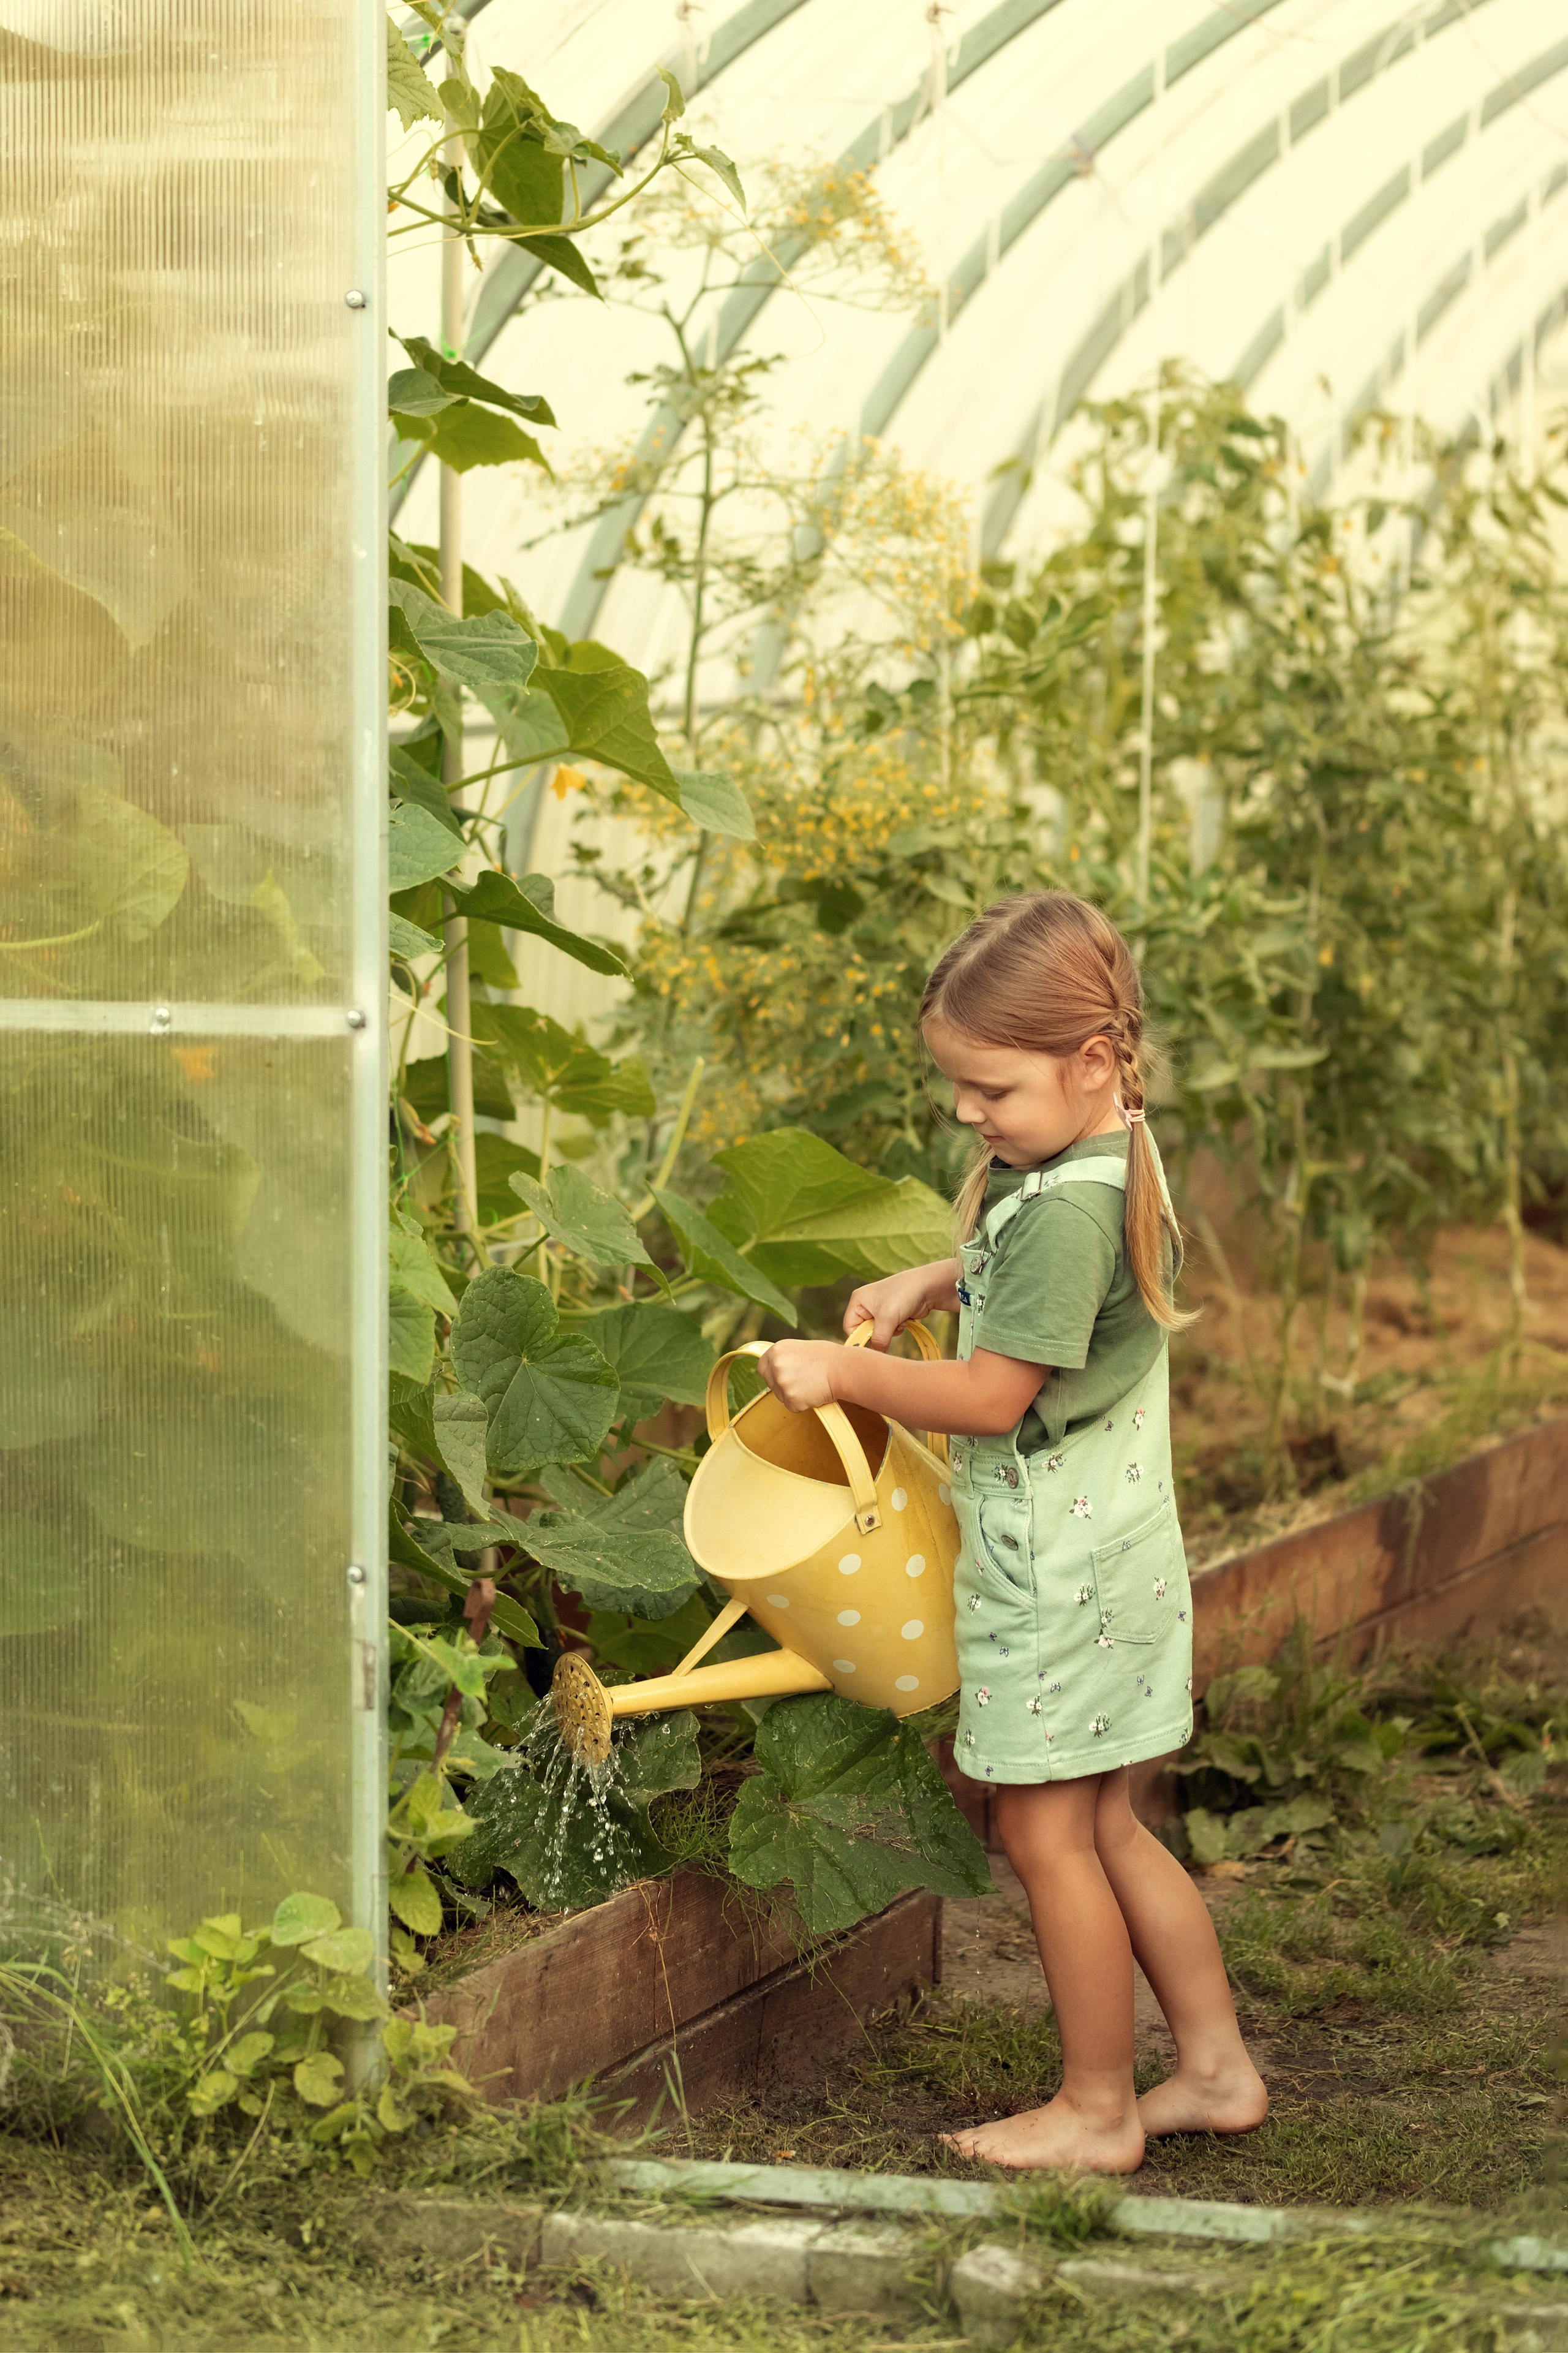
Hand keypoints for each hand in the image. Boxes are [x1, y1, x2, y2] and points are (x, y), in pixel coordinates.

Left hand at [757, 1338, 840, 1412]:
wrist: (843, 1369)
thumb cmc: (828, 1357)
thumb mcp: (800, 1349)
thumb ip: (785, 1358)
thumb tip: (776, 1367)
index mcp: (776, 1350)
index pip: (762, 1367)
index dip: (771, 1373)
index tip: (782, 1376)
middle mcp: (775, 1365)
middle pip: (770, 1383)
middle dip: (782, 1386)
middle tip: (802, 1382)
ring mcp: (782, 1383)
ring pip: (781, 1396)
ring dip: (794, 1395)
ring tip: (812, 1385)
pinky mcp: (791, 1399)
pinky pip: (793, 1407)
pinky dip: (803, 1405)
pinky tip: (814, 1394)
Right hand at [843, 1259, 959, 1350]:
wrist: (928, 1287)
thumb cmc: (903, 1295)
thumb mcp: (887, 1318)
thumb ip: (878, 1339)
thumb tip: (876, 1356)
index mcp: (858, 1301)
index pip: (850, 1327)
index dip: (860, 1338)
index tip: (873, 1345)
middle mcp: (866, 1305)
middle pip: (865, 1332)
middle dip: (879, 1334)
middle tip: (889, 1329)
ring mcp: (879, 1310)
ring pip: (878, 1334)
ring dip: (890, 1332)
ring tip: (899, 1320)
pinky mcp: (891, 1315)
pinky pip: (889, 1331)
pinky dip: (897, 1329)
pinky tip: (905, 1320)